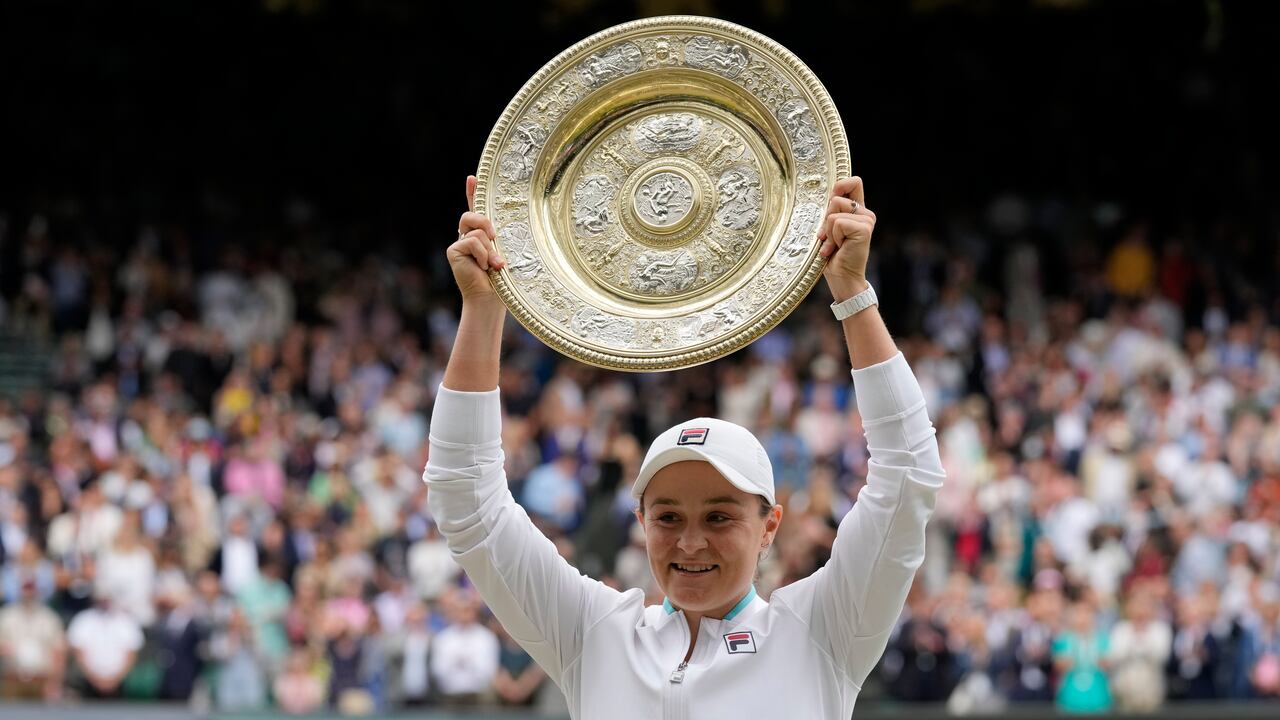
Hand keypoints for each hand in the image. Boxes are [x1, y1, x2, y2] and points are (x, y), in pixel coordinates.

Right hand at [448, 175, 505, 300]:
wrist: (489, 298)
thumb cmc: (500, 278)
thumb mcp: (502, 252)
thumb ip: (497, 238)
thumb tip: (496, 229)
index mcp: (480, 235)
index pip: (475, 209)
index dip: (472, 192)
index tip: (472, 178)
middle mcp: (466, 236)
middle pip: (473, 214)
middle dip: (486, 224)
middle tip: (495, 239)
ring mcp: (459, 243)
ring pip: (477, 231)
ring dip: (489, 249)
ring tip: (493, 265)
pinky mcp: (453, 250)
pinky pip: (472, 241)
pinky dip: (482, 254)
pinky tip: (483, 267)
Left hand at [817, 176, 875, 298]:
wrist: (842, 277)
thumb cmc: (833, 256)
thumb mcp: (829, 230)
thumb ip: (831, 212)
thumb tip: (829, 196)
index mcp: (858, 211)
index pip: (854, 182)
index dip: (840, 185)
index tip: (832, 198)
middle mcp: (866, 213)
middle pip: (837, 197)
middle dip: (826, 218)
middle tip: (830, 237)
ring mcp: (867, 220)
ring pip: (834, 212)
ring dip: (828, 232)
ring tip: (834, 245)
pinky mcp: (864, 229)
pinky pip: (837, 223)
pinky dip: (832, 238)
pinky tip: (838, 249)